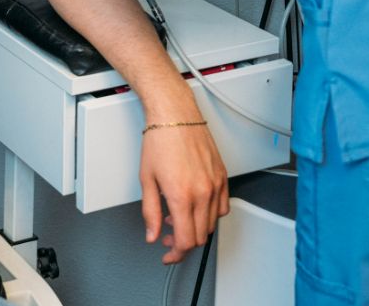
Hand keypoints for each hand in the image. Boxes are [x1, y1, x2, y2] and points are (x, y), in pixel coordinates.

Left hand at [140, 119, 229, 264]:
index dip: (175, 253)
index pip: (185, 241)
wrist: (175, 114)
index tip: (167, 254)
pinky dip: (210, 214)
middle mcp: (203, 192)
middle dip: (182, 242)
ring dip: (195, 228)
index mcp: (182, 196)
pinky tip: (195, 206)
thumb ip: (150, 212)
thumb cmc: (159, 140)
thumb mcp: (146, 179)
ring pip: (211, 224)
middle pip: (199, 236)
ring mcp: (215, 184)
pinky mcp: (222, 176)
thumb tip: (151, 233)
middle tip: (167, 236)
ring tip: (177, 217)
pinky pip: (222, 207)